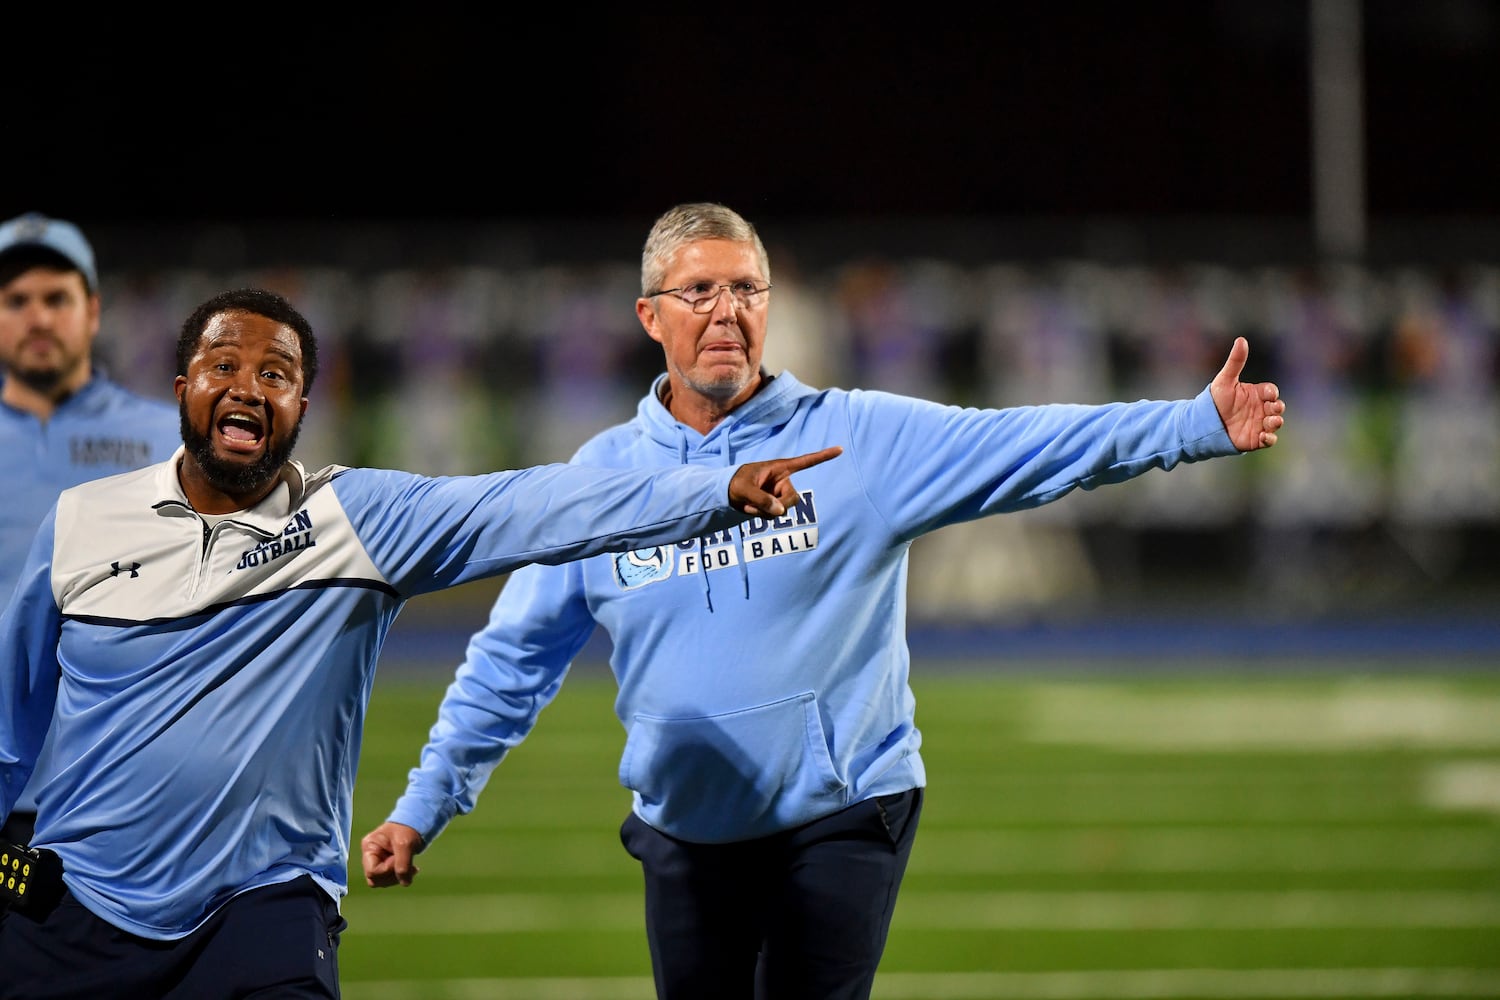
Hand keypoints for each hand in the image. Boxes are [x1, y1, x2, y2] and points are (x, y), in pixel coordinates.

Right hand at [360, 821, 424, 888]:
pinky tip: (413, 869)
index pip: (372, 871)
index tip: (398, 859)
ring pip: (383, 881)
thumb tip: (404, 883)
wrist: (419, 821)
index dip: (386, 870)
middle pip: (375, 879)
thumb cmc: (408, 828)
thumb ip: (402, 864)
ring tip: (412, 868)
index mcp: (369, 847)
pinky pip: (392, 878)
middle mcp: (372, 855)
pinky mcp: (389, 864)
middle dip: (392, 876)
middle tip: (408, 867)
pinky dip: (402, 876)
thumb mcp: (405, 844)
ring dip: (398, 878)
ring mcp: (380, 861)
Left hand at [729, 446, 843, 516]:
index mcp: (780, 468)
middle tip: (756, 505)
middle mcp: (783, 481)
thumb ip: (761, 499)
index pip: (805, 462)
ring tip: (749, 505)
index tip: (840, 448)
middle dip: (778, 506)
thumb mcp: (743, 489)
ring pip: (783, 510)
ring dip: (765, 512)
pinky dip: (762, 515)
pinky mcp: (774, 505)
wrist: (726, 491)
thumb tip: (780, 511)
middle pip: (793, 499)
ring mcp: (779, 494)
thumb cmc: (735, 483)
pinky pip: (775, 516)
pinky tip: (750, 509)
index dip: (823, 456)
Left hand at [1210, 337, 1285, 450]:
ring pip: (1275, 423)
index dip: (1272, 392)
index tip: (1268, 394)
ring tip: (1270, 421)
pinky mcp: (1254, 439)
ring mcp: (1259, 423)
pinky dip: (1269, 439)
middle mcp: (1260, 408)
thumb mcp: (1225, 380)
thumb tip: (1241, 339)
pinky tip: (1263, 436)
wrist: (1203, 422)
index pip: (1271, 391)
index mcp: (1256, 394)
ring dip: (1276, 422)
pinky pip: (1268, 440)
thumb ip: (1235, 362)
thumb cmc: (1215, 399)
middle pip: (1277, 407)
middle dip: (1277, 407)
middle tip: (1271, 408)